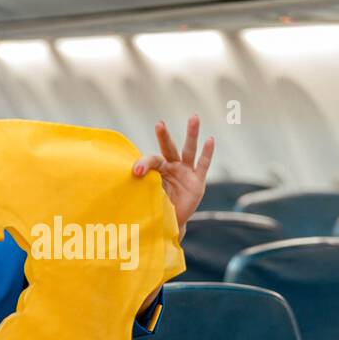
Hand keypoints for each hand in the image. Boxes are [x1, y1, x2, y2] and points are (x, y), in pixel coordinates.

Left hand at [132, 115, 213, 231]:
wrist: (169, 222)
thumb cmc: (155, 207)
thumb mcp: (147, 196)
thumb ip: (142, 186)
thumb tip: (128, 178)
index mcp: (157, 169)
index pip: (152, 161)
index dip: (143, 164)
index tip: (135, 172)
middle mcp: (171, 167)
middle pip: (169, 148)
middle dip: (164, 136)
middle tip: (159, 124)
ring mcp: (185, 173)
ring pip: (189, 150)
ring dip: (191, 134)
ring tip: (194, 117)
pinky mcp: (197, 182)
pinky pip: (203, 165)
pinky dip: (207, 153)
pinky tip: (210, 139)